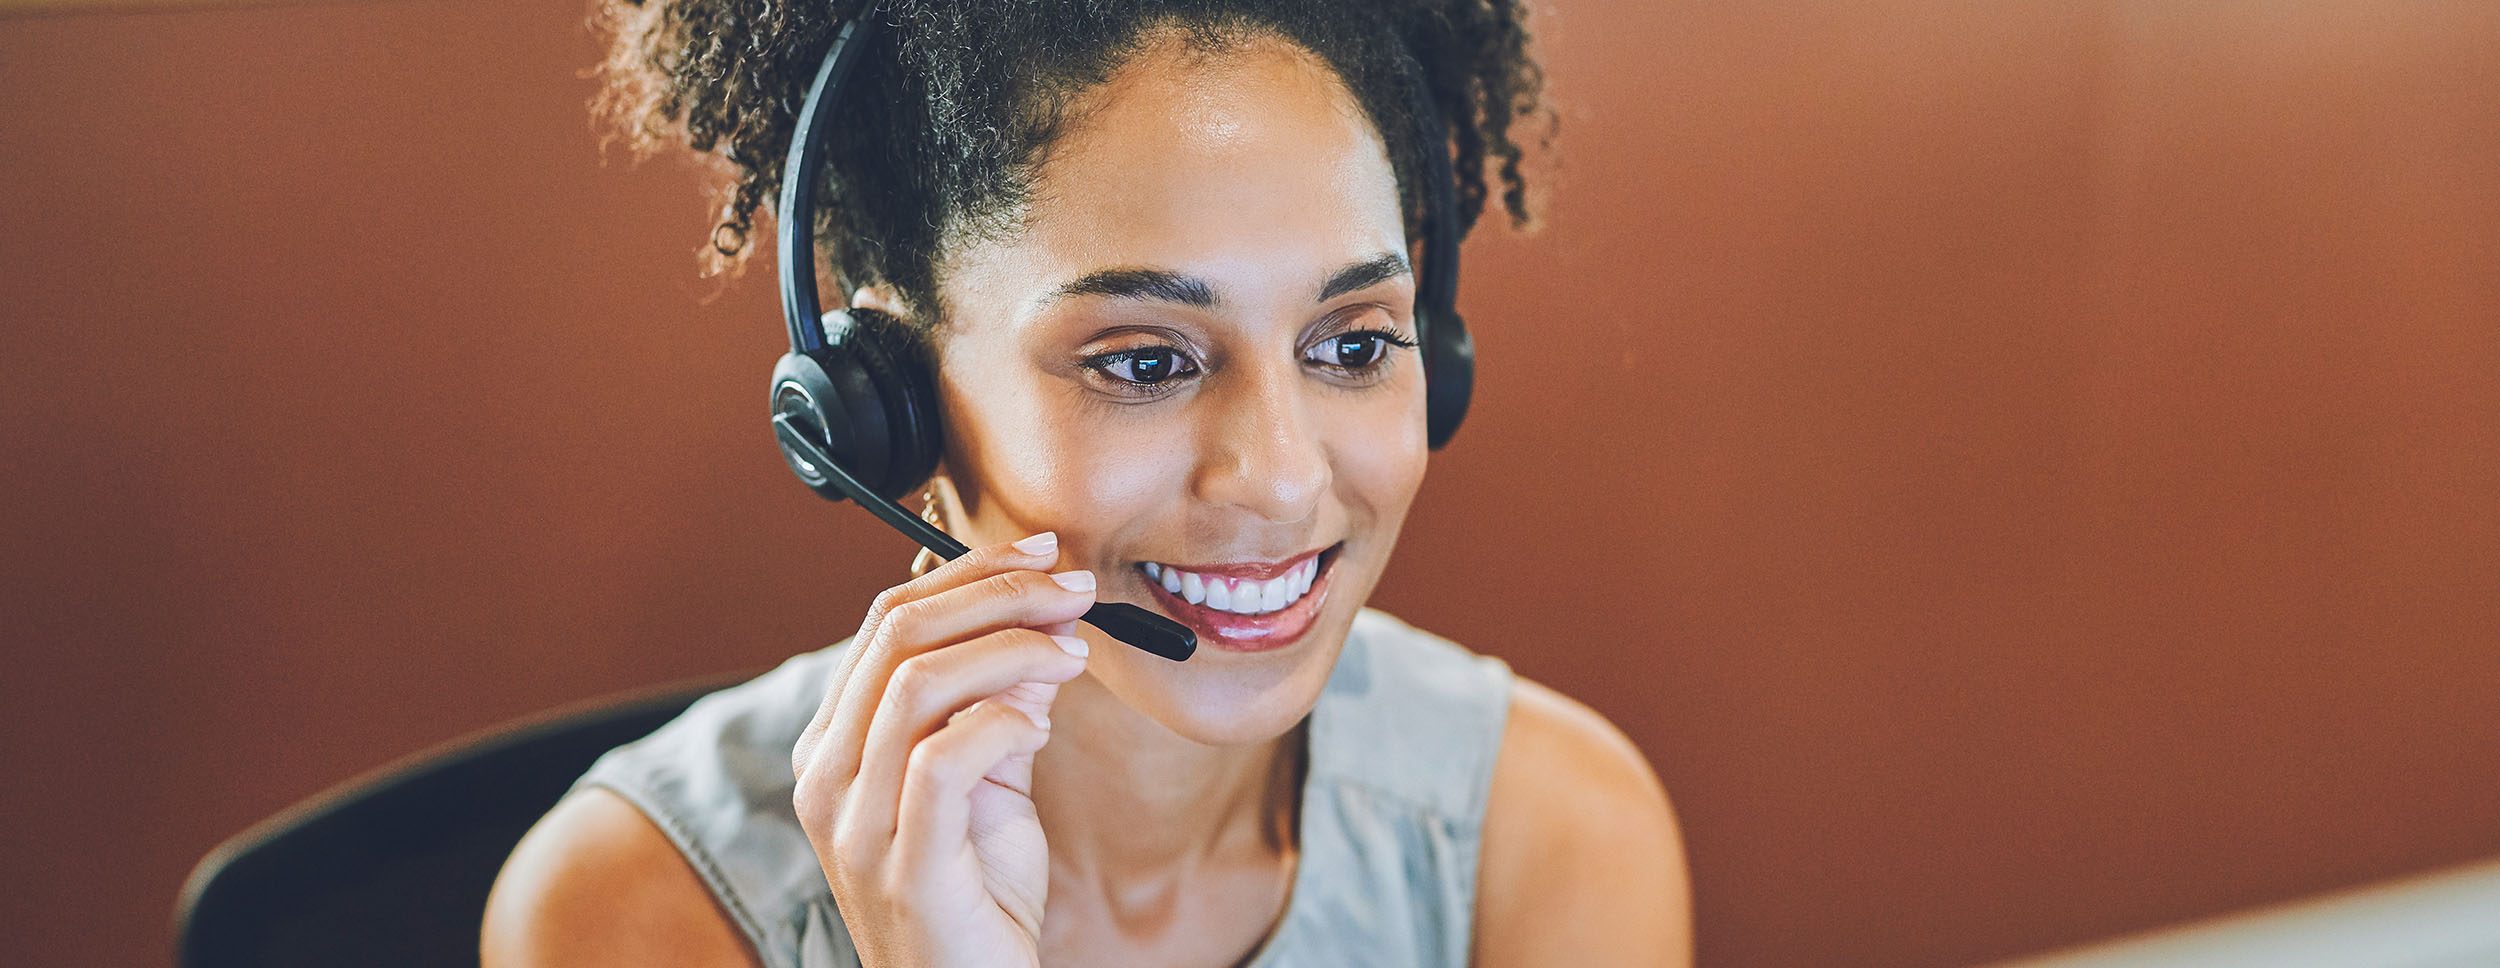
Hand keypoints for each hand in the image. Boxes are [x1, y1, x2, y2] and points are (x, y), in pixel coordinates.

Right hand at [790, 532, 1094, 967]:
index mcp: (837, 745)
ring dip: (1011, 649)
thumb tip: (1041, 633)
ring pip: (917, 684)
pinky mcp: (904, 864)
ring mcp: (856, 823)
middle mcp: (828, 775)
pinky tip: (1041, 724)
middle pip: (898, 634)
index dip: (969, 574)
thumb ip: (1002, 708)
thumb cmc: (977, 898)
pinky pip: (942, 760)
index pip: (888, 622)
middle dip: (998, 595)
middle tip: (1075, 592)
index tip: (1044, 555)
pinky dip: (1000, 722)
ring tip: (1073, 654)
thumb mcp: (993, 786)